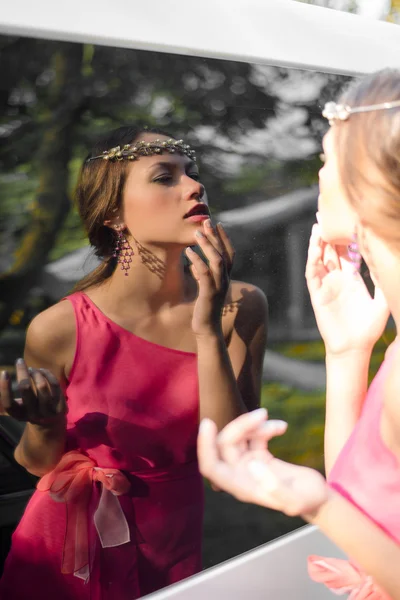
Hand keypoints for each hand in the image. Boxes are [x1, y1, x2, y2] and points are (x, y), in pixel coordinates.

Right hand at [0, 359, 66, 427]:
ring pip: (41, 386)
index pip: (9, 404)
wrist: (51, 424)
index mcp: (19, 415)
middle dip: (22, 372)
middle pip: (25, 389)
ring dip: (35, 373)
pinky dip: (47, 374)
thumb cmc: (30, 409)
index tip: (4, 372)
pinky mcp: (60, 407)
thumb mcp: (18, 407)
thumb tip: (2, 377)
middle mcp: (33, 415)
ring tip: (32, 368)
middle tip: (19, 361)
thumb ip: (8, 398)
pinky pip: (55, 385)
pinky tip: (42, 370)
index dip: (5, 388)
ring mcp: (48, 412)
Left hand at [186, 220, 234, 337]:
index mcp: (225, 278)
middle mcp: (225, 280)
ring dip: (207, 245)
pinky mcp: (209, 293)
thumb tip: (194, 263)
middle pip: (224, 253)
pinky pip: (204, 273)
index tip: (217, 224)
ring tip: (197, 233)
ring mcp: (218, 286)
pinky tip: (188, 252)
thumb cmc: (204, 308)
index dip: (224, 238)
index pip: (229, 253)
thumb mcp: (203, 288)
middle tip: (207, 221)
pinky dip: (197, 261)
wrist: (207, 329)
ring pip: (217, 261)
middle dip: (215, 236)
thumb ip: (201, 274)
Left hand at [198, 408, 327, 517]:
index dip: (205, 447)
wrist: (319, 499)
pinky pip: (254, 436)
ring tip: (278, 425)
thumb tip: (252, 464)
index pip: (211, 467)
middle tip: (262, 414)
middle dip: (241, 426)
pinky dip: (266, 428)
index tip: (208, 423)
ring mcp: (248, 464)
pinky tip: (282, 427)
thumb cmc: (308, 502)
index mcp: (241, 488)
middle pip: (226, 445)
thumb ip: (275, 488)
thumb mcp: (297, 500)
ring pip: (238, 437)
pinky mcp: (259, 456)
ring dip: (254, 425)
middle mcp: (240, 475)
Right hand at [305, 224, 388, 354]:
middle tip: (330, 214)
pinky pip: (313, 274)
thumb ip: (382, 282)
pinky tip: (314, 248)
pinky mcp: (317, 295)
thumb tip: (387, 260)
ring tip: (319, 226)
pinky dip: (313, 260)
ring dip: (318, 244)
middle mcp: (338, 280)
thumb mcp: (381, 302)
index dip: (348, 237)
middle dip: (331, 234)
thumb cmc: (368, 329)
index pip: (349, 253)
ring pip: (320, 260)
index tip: (351, 219)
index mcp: (352, 280)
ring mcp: (326, 286)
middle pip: (332, 251)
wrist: (353, 348)